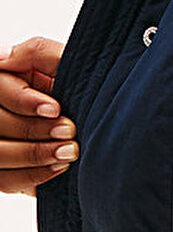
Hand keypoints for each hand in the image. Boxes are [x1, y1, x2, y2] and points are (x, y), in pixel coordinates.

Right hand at [0, 36, 74, 196]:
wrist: (104, 114)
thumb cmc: (82, 84)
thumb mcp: (65, 61)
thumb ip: (37, 52)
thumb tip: (3, 57)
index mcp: (4, 79)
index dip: (23, 100)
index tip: (54, 108)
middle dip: (34, 130)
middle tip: (69, 131)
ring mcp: (0, 141)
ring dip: (34, 155)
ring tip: (69, 151)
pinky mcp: (5, 168)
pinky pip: (5, 180)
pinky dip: (33, 175)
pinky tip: (59, 167)